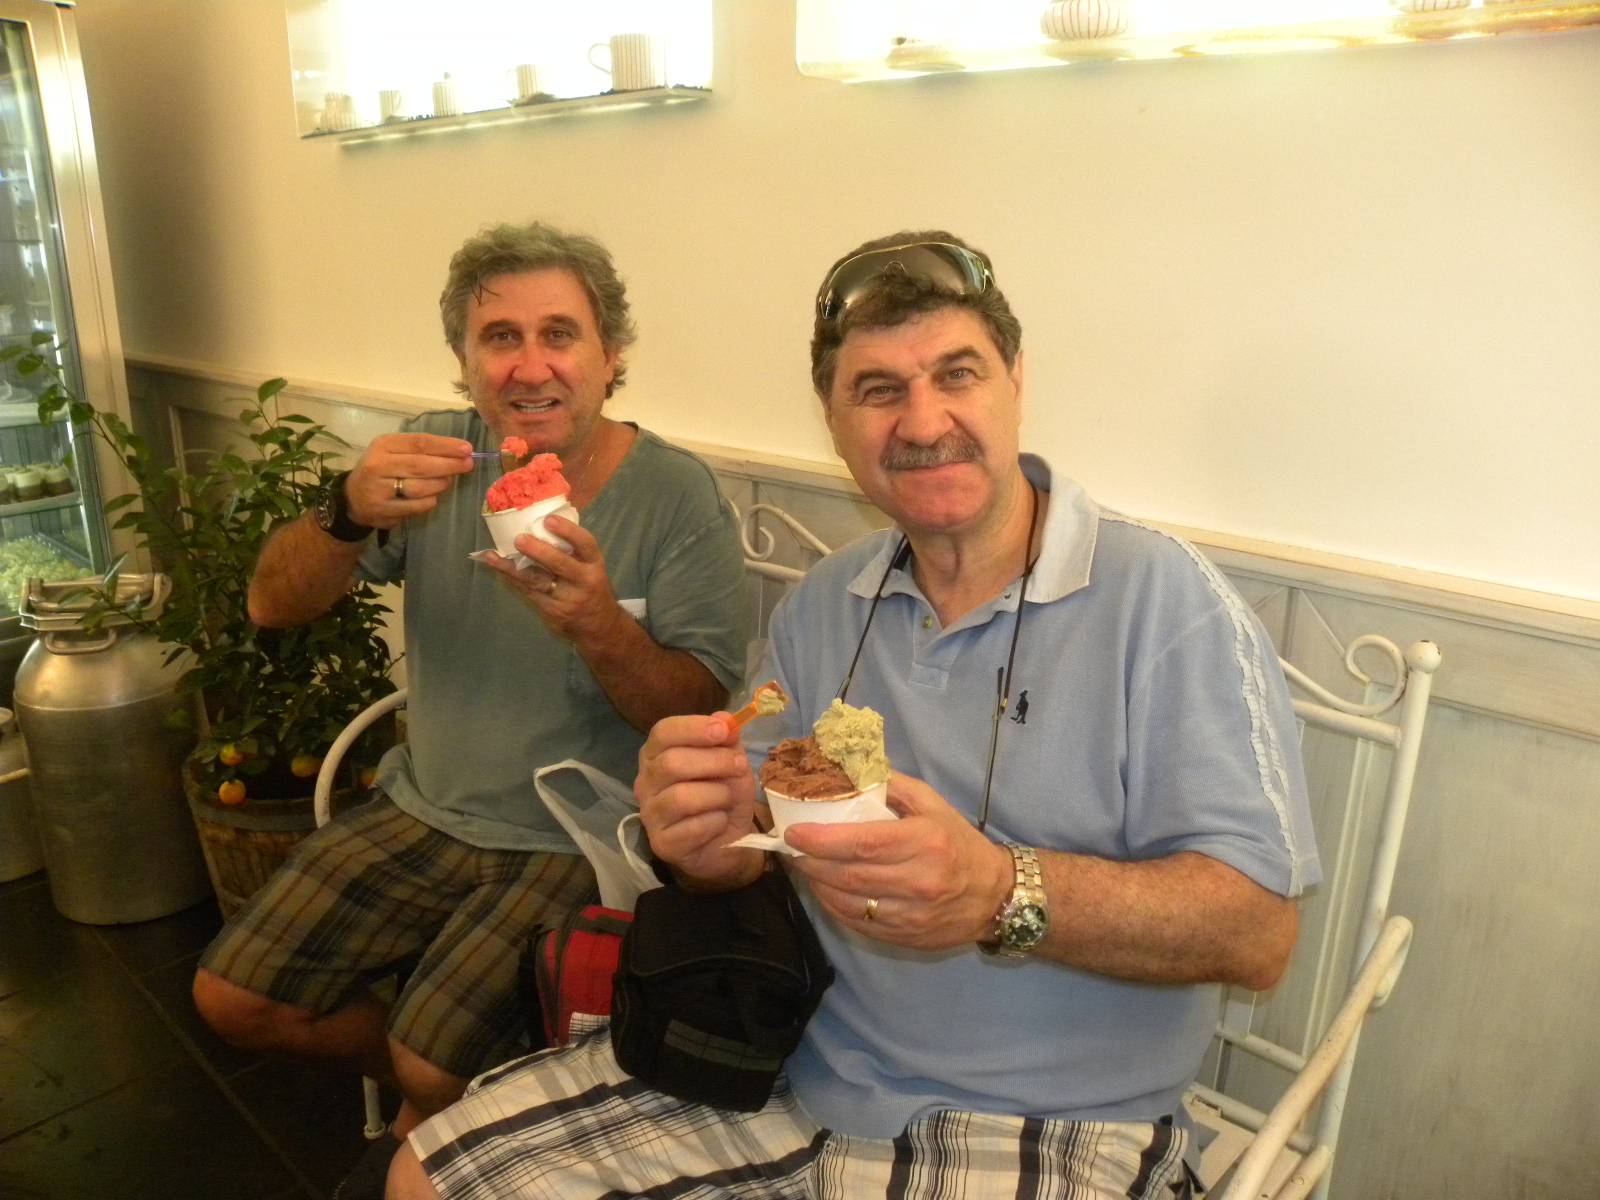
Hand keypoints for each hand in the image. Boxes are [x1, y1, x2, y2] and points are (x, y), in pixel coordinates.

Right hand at [346, 433, 473, 528]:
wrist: (353, 498)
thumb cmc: (382, 470)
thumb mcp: (393, 451)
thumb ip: (421, 449)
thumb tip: (459, 451)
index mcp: (383, 445)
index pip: (418, 443)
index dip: (445, 446)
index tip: (467, 449)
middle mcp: (378, 466)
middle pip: (421, 465)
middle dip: (449, 465)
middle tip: (467, 464)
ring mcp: (379, 490)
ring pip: (420, 488)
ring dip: (440, 484)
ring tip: (448, 481)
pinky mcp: (384, 511)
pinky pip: (416, 506)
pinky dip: (430, 501)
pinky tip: (432, 496)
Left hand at [480, 516, 623, 646]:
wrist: (599, 627)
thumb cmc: (591, 588)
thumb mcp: (591, 568)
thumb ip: (573, 551)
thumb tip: (542, 523)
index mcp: (594, 564)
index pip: (585, 544)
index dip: (568, 531)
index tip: (549, 520)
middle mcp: (583, 580)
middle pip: (560, 564)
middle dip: (538, 551)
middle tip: (519, 539)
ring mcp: (567, 598)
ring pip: (538, 581)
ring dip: (514, 568)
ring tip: (496, 557)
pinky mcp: (552, 611)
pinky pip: (529, 592)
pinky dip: (512, 578)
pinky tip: (498, 567)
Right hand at [636, 713, 763, 890]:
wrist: (727, 841)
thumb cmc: (722, 795)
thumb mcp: (731, 762)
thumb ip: (726, 741)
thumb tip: (724, 719)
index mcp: (657, 754)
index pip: (663, 732)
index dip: (693, 728)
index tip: (723, 731)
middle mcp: (645, 782)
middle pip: (671, 763)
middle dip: (714, 762)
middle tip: (739, 767)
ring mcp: (649, 814)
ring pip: (682, 797)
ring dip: (717, 795)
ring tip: (727, 800)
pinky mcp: (661, 844)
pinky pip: (693, 827)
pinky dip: (716, 822)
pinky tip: (719, 822)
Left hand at [785, 771, 1012, 950]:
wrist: (995, 896)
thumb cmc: (958, 842)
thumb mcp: (933, 804)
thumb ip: (892, 785)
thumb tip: (848, 767)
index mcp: (925, 842)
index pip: (864, 843)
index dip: (823, 840)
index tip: (794, 831)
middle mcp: (919, 882)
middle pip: (849, 875)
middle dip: (811, 861)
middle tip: (791, 848)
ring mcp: (912, 916)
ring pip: (848, 903)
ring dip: (817, 885)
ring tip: (805, 866)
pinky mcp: (906, 938)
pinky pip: (858, 924)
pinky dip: (834, 906)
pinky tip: (826, 890)